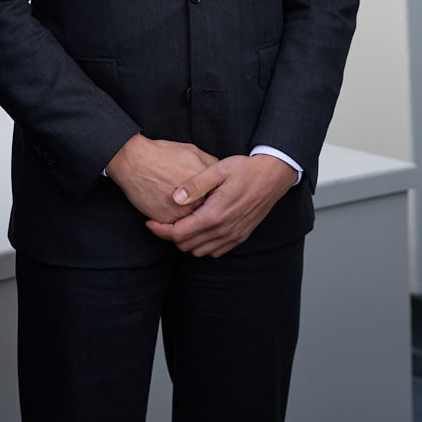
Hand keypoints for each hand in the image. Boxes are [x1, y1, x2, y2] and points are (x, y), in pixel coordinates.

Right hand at [106, 135, 216, 224]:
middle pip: (207, 211)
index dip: (214, 195)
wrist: (134, 162)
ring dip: (190, 216)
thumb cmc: (163, 154)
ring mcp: (182, 213)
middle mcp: (196, 201)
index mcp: (206, 184)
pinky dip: (176, 220)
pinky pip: (177, 226)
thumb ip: (210, 164)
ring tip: (183, 205)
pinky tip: (170, 208)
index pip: (219, 197)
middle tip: (195, 201)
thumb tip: (220, 173)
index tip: (209, 192)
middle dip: (203, 207)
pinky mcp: (167, 221)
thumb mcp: (193, 151)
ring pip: (193, 221)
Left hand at [145, 154, 298, 257]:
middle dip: (170, 236)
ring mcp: (233, 236)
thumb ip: (195, 185)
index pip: (179, 234)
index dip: (160, 231)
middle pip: (186, 245)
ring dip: (186, 241)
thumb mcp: (217, 170)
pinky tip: (199, 229)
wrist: (273, 177)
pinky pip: (215, 251)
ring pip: (199, 251)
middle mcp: (224, 230)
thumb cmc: (245, 170)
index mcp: (215, 214)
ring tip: (179, 224)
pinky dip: (202, 245)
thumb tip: (175, 198)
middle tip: (162, 221)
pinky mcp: (240, 237)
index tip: (149, 222)